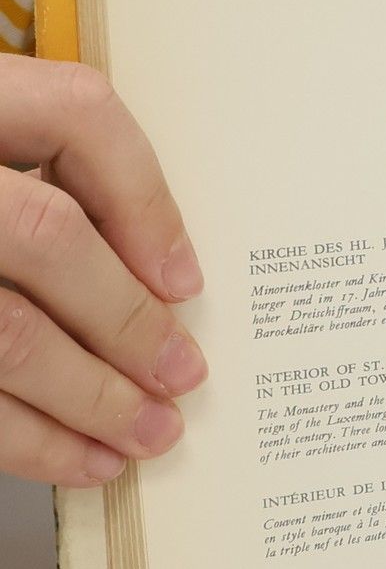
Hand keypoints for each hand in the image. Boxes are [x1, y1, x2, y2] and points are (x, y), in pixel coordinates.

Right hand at [0, 57, 205, 485]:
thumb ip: (34, 174)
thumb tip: (151, 272)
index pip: (74, 111)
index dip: (144, 195)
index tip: (184, 275)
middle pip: (45, 236)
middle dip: (128, 319)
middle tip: (182, 376)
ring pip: (3, 331)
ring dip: (89, 395)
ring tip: (146, 433)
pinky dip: (24, 438)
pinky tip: (73, 457)